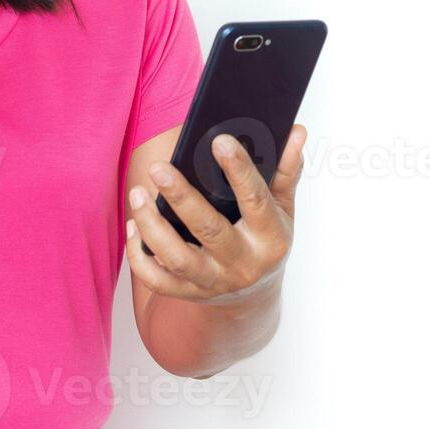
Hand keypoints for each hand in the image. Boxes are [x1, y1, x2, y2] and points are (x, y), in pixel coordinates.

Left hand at [125, 123, 306, 304]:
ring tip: (138, 194)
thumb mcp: (283, 208)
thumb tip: (297, 132)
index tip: (220, 140)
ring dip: (152, 226)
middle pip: (209, 229)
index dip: (239, 170)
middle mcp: (243, 263)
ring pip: (177, 258)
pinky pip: (157, 280)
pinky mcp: (189, 293)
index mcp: (271, 238)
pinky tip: (133, 227)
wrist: (253, 296)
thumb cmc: (266, 240)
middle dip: (182, 197)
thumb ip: (286, 170)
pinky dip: (140, 256)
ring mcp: (214, 281)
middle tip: (159, 168)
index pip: (255, 200)